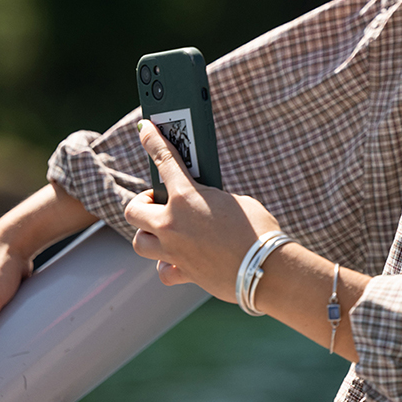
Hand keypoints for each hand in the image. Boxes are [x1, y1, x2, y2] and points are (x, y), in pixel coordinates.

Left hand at [124, 119, 279, 300]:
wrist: (267, 269)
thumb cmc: (258, 230)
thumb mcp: (233, 202)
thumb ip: (209, 200)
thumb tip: (202, 206)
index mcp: (187, 197)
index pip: (163, 160)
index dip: (152, 140)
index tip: (145, 129)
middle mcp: (172, 224)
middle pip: (133, 210)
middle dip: (144, 204)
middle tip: (161, 202)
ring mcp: (174, 250)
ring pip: (140, 242)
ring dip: (150, 235)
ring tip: (167, 231)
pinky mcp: (183, 272)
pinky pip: (162, 269)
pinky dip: (167, 264)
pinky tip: (180, 259)